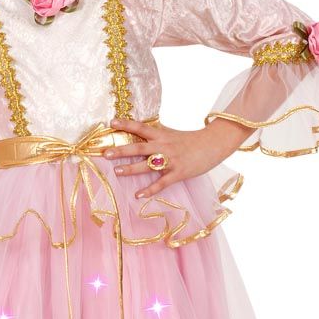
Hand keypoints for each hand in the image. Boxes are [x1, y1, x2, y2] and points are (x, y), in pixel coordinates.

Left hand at [103, 117, 222, 198]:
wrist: (213, 145)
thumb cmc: (190, 140)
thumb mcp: (172, 133)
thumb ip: (156, 132)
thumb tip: (140, 128)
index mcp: (162, 134)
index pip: (140, 127)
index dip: (126, 124)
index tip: (111, 123)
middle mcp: (164, 146)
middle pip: (139, 147)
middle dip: (122, 150)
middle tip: (106, 153)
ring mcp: (171, 160)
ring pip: (147, 165)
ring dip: (131, 169)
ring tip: (117, 171)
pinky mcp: (178, 173)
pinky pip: (161, 183)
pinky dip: (149, 190)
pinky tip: (138, 195)